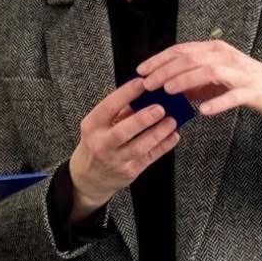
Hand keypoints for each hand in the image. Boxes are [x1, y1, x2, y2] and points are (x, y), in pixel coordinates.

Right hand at [68, 78, 179, 220]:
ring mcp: (115, 160)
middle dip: (143, 119)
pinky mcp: (129, 172)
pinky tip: (173, 135)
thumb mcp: (99, 125)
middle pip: (123, 131)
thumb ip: (119, 111)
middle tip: (161, 107)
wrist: (89, 177)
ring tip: (172, 121)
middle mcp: (101, 144)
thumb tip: (144, 94)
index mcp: (92, 126)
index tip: (142, 83)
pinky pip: (149, 157)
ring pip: (139, 147)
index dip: (125, 94)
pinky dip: (163, 146)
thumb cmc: (96, 143)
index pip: (108, 107)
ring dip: (158, 133)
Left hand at [138, 40, 261, 136]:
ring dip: (186, 81)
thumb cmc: (243, 82)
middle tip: (148, 84)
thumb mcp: (214, 78)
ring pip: (209, 72)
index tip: (141, 71)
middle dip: (166, 71)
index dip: (159, 60)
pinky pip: (233, 96)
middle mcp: (226, 56)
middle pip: (191, 59)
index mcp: (214, 49)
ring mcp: (240, 72)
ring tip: (168, 91)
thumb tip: (163, 87)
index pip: (181, 50)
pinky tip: (202, 111)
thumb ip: (192, 80)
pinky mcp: (252, 90)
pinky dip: (217, 102)